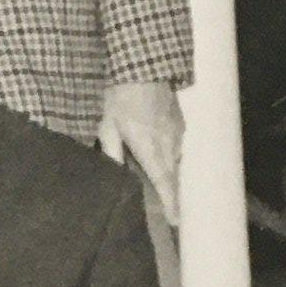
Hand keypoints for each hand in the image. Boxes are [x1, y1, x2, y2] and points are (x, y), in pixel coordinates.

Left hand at [100, 79, 183, 218]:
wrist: (142, 64)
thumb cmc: (119, 95)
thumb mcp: (106, 125)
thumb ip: (111, 153)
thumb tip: (115, 176)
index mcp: (151, 149)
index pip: (165, 184)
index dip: (170, 204)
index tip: (176, 222)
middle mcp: (169, 144)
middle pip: (171, 176)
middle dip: (168, 193)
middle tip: (164, 209)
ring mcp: (177, 132)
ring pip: (173, 160)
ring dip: (166, 171)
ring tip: (154, 178)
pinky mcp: (178, 121)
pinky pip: (175, 145)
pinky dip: (167, 154)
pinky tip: (155, 149)